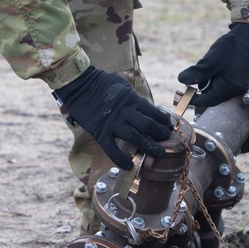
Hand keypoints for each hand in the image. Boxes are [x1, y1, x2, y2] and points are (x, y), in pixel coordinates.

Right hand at [53, 67, 172, 169]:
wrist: (79, 85)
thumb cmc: (101, 83)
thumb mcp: (122, 85)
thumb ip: (133, 97)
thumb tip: (145, 106)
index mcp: (131, 99)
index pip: (153, 112)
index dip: (163, 121)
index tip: (169, 127)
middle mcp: (124, 112)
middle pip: (148, 126)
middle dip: (160, 134)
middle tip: (167, 140)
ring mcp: (112, 123)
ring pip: (134, 138)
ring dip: (149, 147)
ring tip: (159, 153)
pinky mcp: (100, 132)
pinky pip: (111, 148)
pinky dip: (120, 159)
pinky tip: (129, 165)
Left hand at [177, 23, 248, 106]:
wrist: (248, 37)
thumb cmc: (230, 47)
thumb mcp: (211, 60)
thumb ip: (197, 73)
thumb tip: (181, 80)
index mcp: (230, 88)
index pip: (208, 100)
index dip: (194, 99)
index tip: (182, 94)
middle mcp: (238, 90)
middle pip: (213, 96)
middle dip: (203, 85)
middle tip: (198, 70)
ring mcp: (241, 86)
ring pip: (218, 89)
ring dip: (210, 80)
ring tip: (212, 64)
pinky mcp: (241, 81)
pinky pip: (224, 84)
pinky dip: (217, 77)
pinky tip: (218, 65)